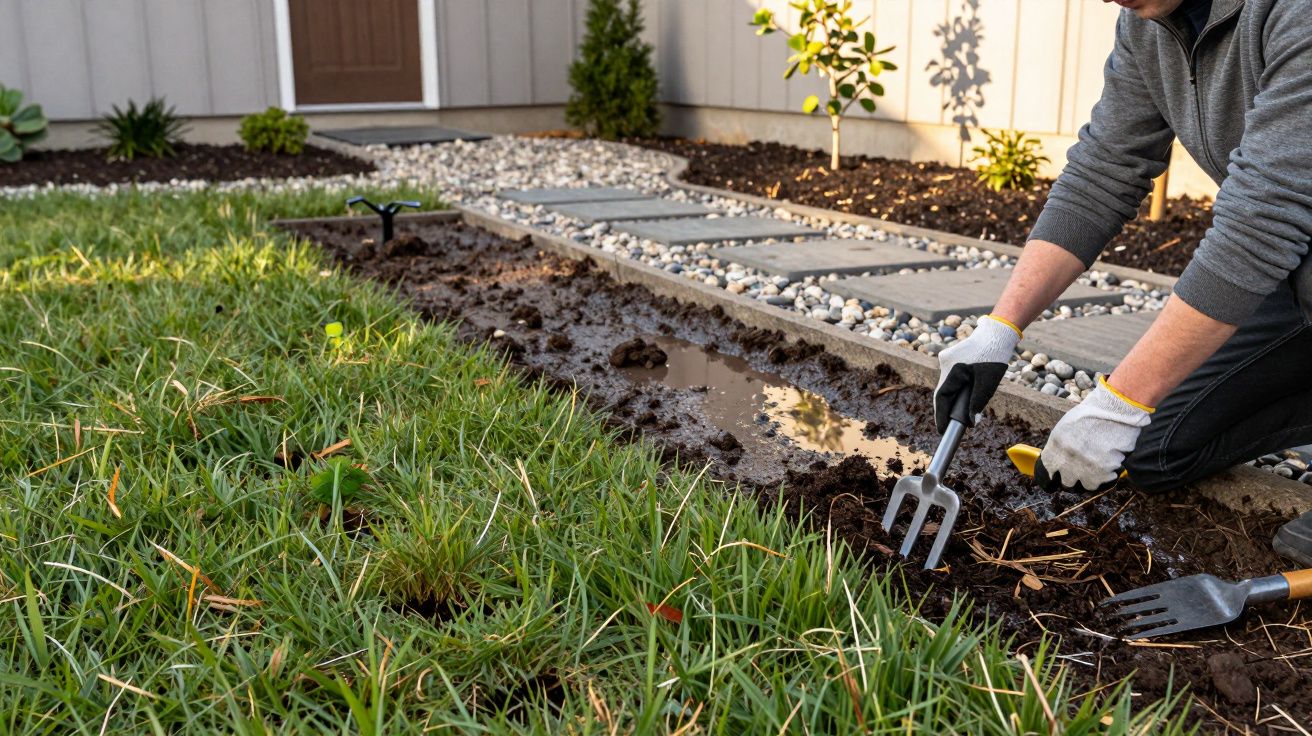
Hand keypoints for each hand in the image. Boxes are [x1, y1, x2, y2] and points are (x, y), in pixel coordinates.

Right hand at [934, 315, 1020, 431]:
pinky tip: (968, 390)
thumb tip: (972, 422)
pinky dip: (958, 386)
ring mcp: (947, 359)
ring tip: (964, 409)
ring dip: (955, 396)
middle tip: (954, 424)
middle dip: (949, 408)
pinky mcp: (952, 356)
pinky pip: (952, 376)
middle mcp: (944, 364)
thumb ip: (978, 403)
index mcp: (952, 370)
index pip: (941, 398)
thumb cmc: (994, 355)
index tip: (941, 430)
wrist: (997, 332)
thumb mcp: (988, 383)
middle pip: (943, 392)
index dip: (940, 416)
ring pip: (948, 384)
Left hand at [1035, 378, 1153, 492]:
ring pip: (1086, 486)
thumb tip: (1059, 463)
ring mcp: (1085, 468)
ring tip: (1098, 466)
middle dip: (1074, 479)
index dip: (1053, 478)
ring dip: (1092, 478)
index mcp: (1055, 448)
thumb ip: (1059, 448)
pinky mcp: (1104, 471)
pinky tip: (1110, 463)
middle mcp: (1067, 460)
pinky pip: (1104, 482)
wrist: (1114, 410)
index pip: (1046, 474)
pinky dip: (1108, 475)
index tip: (1058, 479)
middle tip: (1082, 471)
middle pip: (1067, 483)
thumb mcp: (1065, 429)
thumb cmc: (1091, 415)